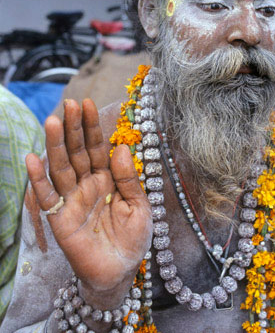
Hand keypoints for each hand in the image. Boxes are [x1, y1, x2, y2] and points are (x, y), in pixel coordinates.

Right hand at [26, 99, 151, 296]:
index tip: (87, 104)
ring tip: (52, 122)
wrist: (120, 273)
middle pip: (77, 151)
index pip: (97, 147)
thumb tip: (121, 149)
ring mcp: (72, 199)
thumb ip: (129, 179)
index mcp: (107, 178)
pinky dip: (39, 179)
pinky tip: (33, 159)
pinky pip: (48, 196)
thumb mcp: (139, 206)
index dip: (92, 126)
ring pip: (61, 167)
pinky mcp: (60, 219)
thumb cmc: (132, 239)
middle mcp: (87, 184)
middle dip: (73, 128)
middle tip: (69, 104)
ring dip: (55, 145)